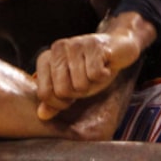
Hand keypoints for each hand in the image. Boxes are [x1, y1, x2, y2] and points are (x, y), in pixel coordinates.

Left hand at [34, 12, 153, 120]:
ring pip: (79, 84)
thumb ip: (55, 100)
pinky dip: (104, 75)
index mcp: (46, 59)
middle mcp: (57, 49)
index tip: (71, 96)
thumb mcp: (72, 87)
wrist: (118, 47)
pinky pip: (95, 75)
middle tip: (86, 80)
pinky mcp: (94, 44)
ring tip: (96, 71)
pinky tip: (105, 66)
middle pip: (62, 91)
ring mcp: (75, 44)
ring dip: (92, 83)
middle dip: (78, 92)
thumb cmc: (92, 68)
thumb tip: (42, 115)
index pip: (44, 94)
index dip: (59, 103)